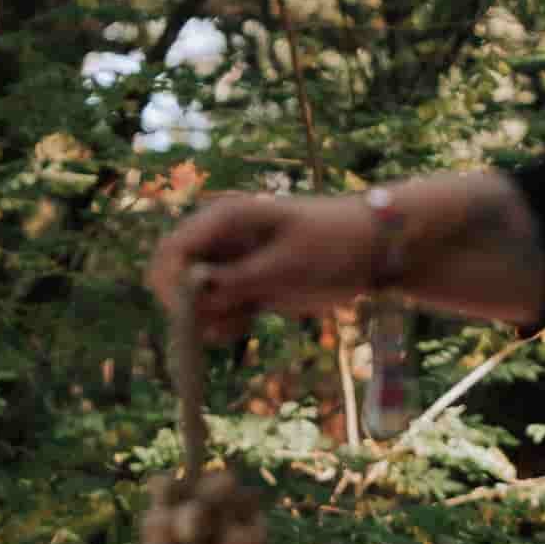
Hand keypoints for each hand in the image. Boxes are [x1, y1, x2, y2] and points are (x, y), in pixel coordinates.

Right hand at [149, 191, 376, 336]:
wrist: (372, 250)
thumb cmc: (333, 243)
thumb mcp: (285, 264)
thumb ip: (236, 279)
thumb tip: (192, 294)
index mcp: (225, 219)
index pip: (173, 252)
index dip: (172, 284)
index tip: (194, 311)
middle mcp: (221, 241)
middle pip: (175, 279)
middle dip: (189, 306)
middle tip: (225, 317)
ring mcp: (232, 265)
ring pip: (193, 301)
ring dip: (209, 318)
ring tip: (245, 317)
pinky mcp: (245, 287)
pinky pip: (215, 312)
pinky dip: (224, 324)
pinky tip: (249, 321)